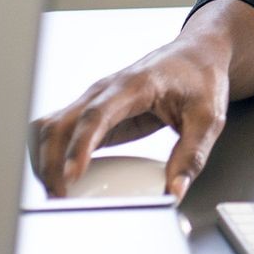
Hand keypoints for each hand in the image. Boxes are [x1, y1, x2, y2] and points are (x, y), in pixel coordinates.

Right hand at [31, 34, 230, 199]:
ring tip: (56, 194)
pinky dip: (51, 155)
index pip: (96, 114)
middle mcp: (104, 90)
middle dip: (51, 163)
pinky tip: (60, 179)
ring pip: (50, 128)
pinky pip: (59, 133)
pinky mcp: (92, 113)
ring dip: (44, 160)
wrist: (196, 54)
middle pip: (60, 124)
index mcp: (134, 86)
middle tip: (62, 199)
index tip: (71, 176)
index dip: (79, 146)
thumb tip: (175, 191)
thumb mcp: (209, 118)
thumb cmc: (201, 79)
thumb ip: (192, 155)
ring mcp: (93, 100)